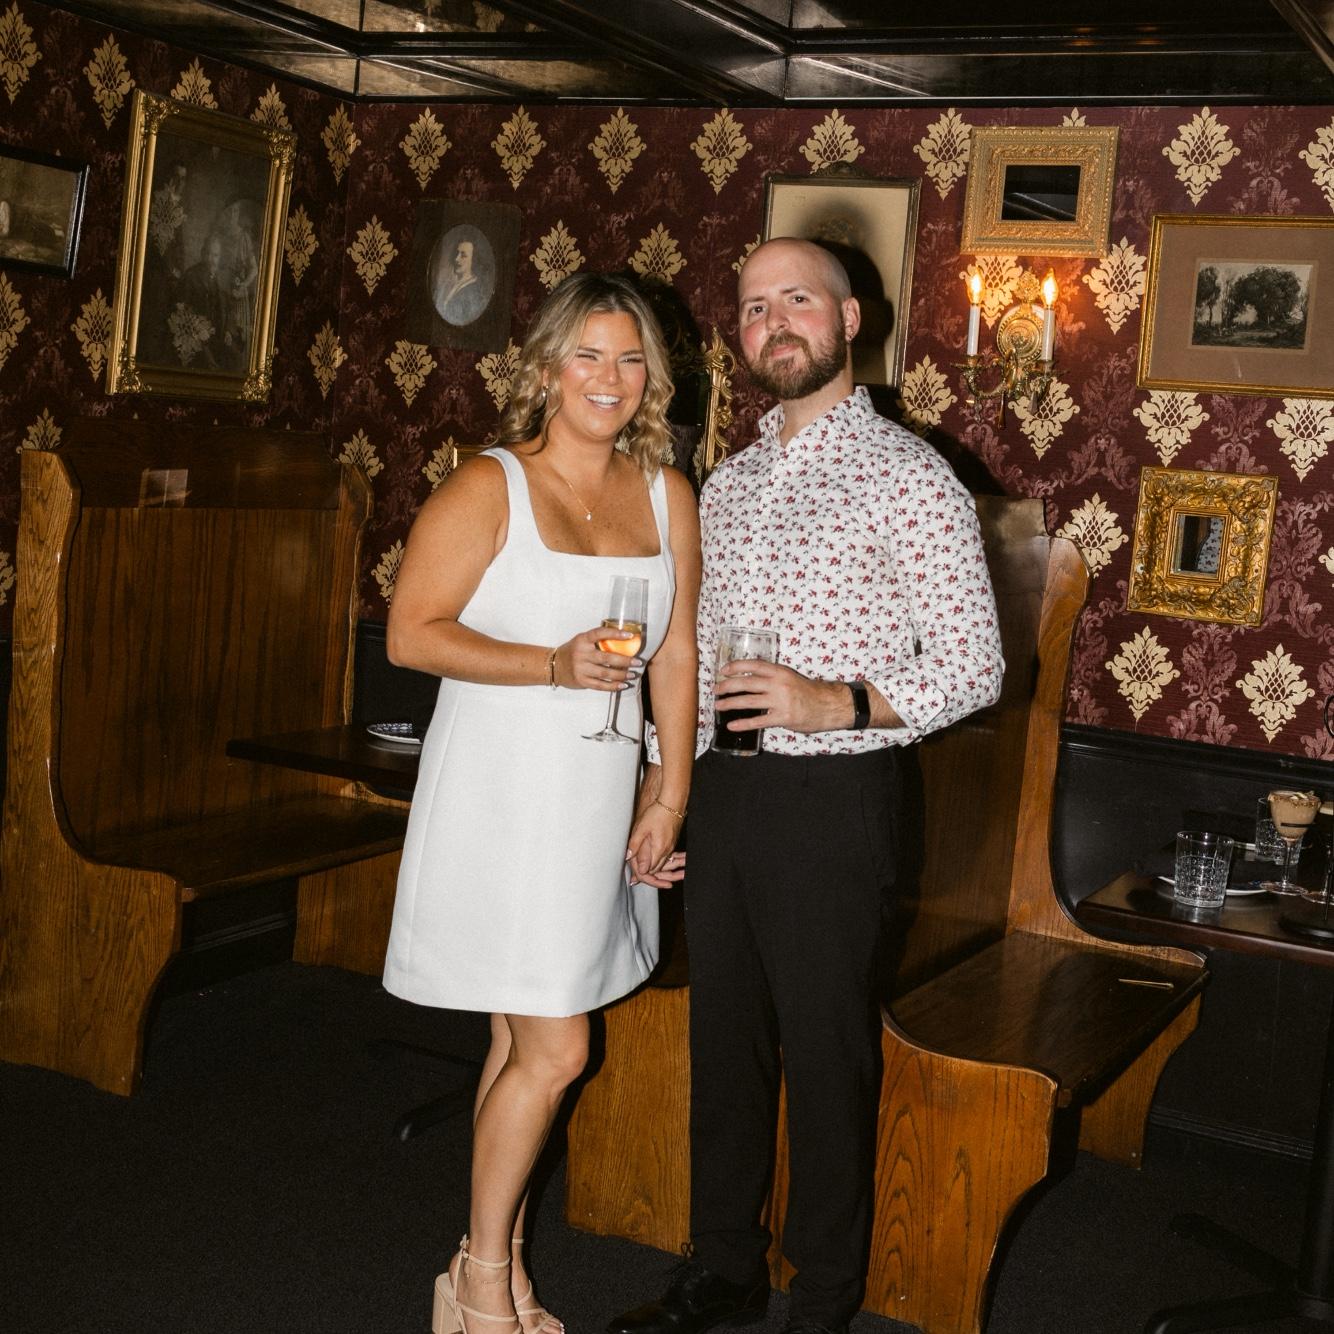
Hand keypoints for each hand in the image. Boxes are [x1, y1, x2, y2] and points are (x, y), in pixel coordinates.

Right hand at [554, 627, 642, 691]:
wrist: (553, 666)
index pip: (599, 634)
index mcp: (582, 640)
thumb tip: (622, 640)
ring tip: (632, 674)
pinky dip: (612, 686)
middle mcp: (581, 654)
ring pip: (605, 672)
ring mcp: (580, 668)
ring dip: (621, 674)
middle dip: (624, 660)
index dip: (615, 634)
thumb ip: (596, 641)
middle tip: (637, 662)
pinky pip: (600, 685)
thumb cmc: (572, 651)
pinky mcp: (581, 681)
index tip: (630, 635)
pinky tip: (622, 685)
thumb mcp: (581, 641)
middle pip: (606, 657)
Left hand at [626, 803, 683, 885]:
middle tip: (635, 878)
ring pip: (661, 863)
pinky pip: (665, 856)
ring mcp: (671, 846)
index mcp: (659, 849)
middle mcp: (667, 850)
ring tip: (642, 872)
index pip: (649, 869)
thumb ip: (634, 844)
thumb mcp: (641, 828)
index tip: (633, 877)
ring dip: (652, 867)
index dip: (640, 874)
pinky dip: (657, 860)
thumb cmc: (657, 813)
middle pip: (656, 869)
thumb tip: (628, 856)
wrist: (672, 803)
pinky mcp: (672, 841)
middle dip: (647, 874)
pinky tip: (652, 858)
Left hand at [716, 660, 850, 734]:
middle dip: (727, 686)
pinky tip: (732, 725)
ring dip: (730, 703)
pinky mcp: (783, 717)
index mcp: (780, 672)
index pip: (753, 665)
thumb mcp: (790, 678)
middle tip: (716, 690)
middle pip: (746, 682)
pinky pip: (758, 720)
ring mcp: (780, 701)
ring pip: (748, 701)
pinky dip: (743, 723)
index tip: (723, 670)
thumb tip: (750, 680)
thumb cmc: (808, 692)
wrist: (828, 706)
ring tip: (718, 706)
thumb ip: (772, 678)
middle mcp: (778, 684)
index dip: (736, 666)